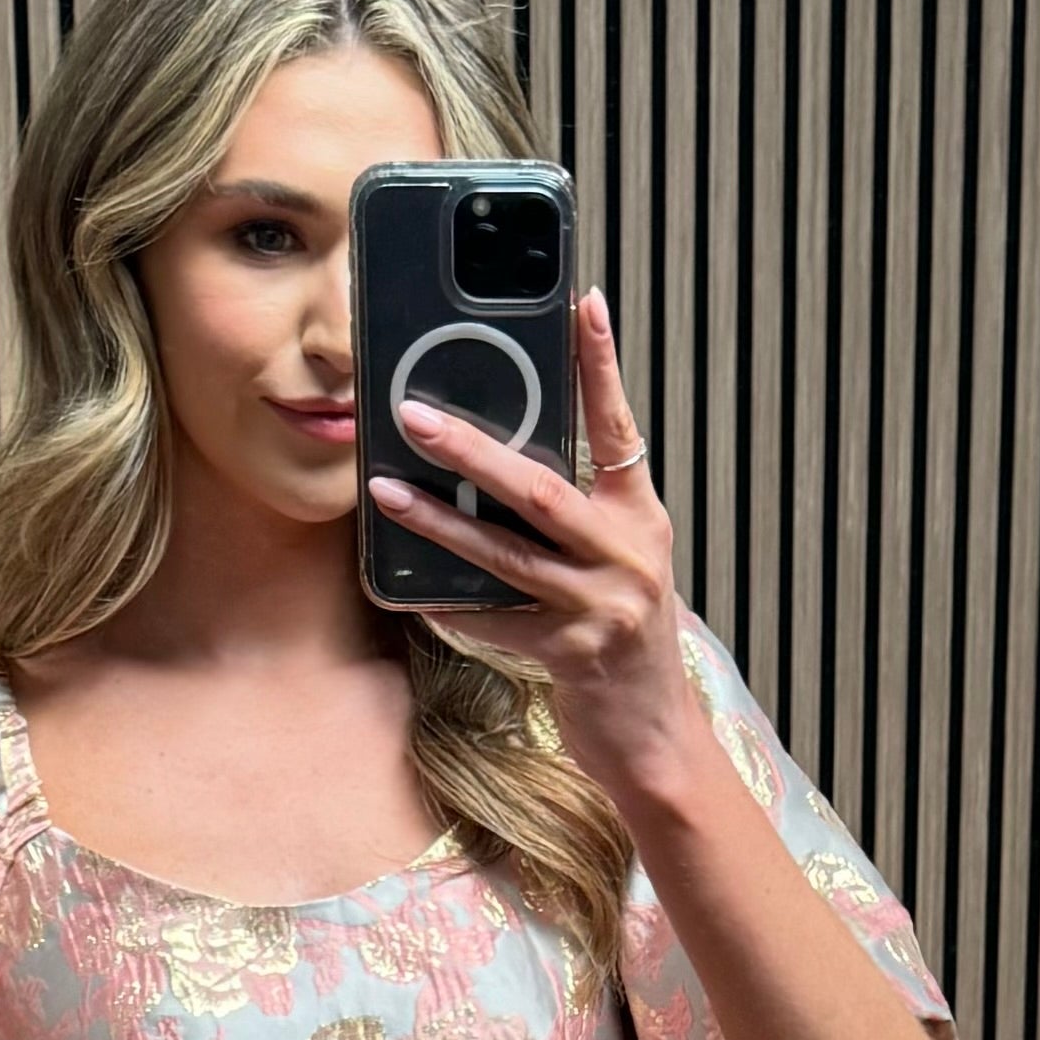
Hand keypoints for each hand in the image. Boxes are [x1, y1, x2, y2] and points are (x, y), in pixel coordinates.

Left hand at [366, 287, 696, 810]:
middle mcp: (628, 554)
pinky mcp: (571, 655)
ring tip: (385, 492)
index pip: (620, 425)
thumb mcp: (619, 566)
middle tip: (414, 414)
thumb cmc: (625, 645)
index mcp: (641, 518)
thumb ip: (579, 518)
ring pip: (505, 553)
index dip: (600, 364)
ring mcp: (601, 606)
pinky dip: (448, 603)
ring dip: (438, 521)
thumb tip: (503, 468)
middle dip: (472, 448)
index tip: (582, 302)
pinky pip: (493, 621)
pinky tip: (407, 588)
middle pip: (540, 486)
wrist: (654, 736)